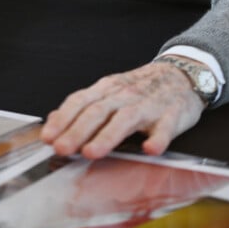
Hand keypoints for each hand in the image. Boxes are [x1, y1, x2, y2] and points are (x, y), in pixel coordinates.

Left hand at [40, 61, 205, 158]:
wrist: (181, 75)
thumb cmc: (141, 89)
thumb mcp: (110, 91)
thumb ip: (84, 106)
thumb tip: (53, 121)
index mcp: (107, 90)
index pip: (80, 102)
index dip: (63, 119)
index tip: (47, 137)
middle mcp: (124, 96)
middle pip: (97, 112)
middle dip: (77, 131)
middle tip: (62, 149)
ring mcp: (148, 105)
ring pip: (125, 119)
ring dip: (107, 136)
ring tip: (92, 152)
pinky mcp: (171, 116)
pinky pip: (165, 128)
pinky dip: (158, 138)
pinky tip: (150, 149)